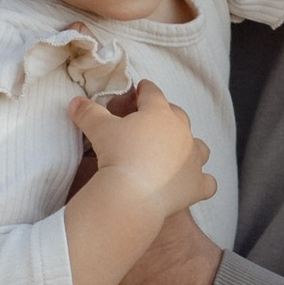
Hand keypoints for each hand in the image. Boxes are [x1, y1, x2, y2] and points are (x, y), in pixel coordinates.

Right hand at [70, 79, 214, 216]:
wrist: (133, 194)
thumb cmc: (117, 154)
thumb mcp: (98, 129)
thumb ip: (88, 112)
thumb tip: (75, 102)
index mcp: (159, 113)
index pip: (152, 93)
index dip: (144, 90)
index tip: (139, 90)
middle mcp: (182, 132)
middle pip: (178, 116)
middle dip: (166, 116)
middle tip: (151, 122)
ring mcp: (193, 159)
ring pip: (199, 147)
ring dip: (189, 147)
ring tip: (176, 152)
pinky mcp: (197, 185)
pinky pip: (207, 182)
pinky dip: (201, 182)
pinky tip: (194, 184)